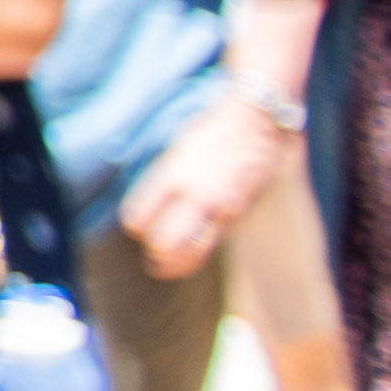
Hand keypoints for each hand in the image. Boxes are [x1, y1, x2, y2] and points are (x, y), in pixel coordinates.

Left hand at [122, 95, 296, 280]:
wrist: (256, 122)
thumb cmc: (212, 131)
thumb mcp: (177, 150)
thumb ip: (164, 179)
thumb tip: (149, 204)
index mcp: (172, 175)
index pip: (140, 216)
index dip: (134, 227)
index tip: (135, 228)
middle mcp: (196, 194)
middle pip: (165, 242)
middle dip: (154, 254)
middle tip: (150, 257)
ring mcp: (221, 206)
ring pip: (194, 250)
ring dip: (177, 264)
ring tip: (165, 268)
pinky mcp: (241, 212)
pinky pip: (217, 240)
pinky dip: (202, 251)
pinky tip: (194, 253)